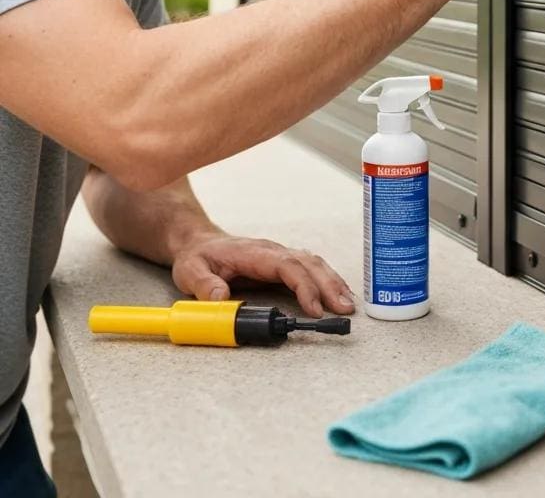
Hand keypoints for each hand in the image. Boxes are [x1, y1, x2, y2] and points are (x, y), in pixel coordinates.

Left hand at [170, 231, 355, 316]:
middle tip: (344, 308)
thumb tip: (222, 298)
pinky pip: (311, 268)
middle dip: (329, 286)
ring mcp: (280, 255)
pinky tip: (338, 292)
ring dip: (333, 282)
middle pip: (309, 264)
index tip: (315, 308)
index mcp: (255, 253)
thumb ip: (204, 285)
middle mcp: (273, 251)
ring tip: (347, 303)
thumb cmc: (197, 257)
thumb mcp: (190, 272)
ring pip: (314, 264)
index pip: (288, 266)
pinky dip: (327, 280)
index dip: (305, 286)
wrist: (198, 242)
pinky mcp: (282, 264)